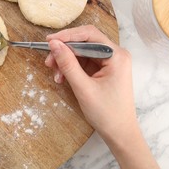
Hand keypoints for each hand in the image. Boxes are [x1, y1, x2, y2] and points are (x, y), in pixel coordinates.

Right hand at [45, 25, 160, 168]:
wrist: (119, 133)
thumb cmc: (106, 113)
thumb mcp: (83, 88)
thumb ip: (68, 64)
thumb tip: (53, 44)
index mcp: (116, 55)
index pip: (89, 35)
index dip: (68, 35)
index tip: (49, 41)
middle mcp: (115, 54)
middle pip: (84, 42)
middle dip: (65, 51)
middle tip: (49, 62)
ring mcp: (109, 62)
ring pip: (81, 52)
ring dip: (65, 61)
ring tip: (55, 75)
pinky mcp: (102, 70)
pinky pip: (83, 62)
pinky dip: (71, 68)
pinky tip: (62, 78)